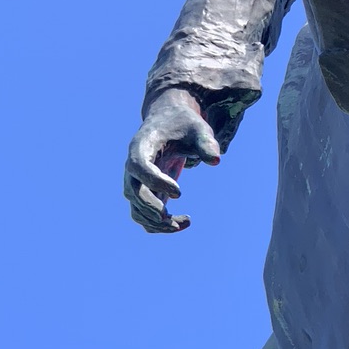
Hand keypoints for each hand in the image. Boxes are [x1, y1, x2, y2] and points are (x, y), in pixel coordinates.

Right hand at [124, 88, 220, 233]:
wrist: (169, 122)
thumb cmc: (183, 124)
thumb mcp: (197, 129)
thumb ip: (206, 143)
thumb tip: (215, 161)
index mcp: (142, 146)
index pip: (139, 167)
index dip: (156, 182)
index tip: (179, 193)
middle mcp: (133, 167)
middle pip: (133, 192)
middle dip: (151, 207)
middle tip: (171, 218)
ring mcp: (136, 182)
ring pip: (137, 210)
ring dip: (157, 223)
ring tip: (185, 223)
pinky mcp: (145, 194)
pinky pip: (146, 216)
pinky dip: (161, 225)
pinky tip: (185, 222)